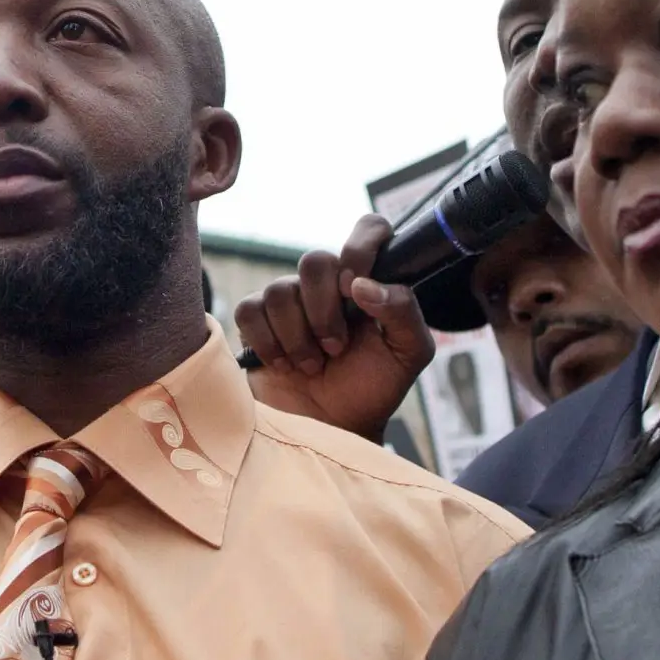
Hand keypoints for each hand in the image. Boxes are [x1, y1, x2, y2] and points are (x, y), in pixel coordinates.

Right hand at [234, 215, 433, 441]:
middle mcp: (327, 285)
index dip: (361, 246)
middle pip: (314, 260)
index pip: (369, 228)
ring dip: (298, 338)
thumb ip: (403, 312)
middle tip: (336, 349)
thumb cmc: (372, 389)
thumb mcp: (408, 354)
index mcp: (367, 282)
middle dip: (324, 312)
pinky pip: (251, 310)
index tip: (355, 288)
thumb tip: (361, 284)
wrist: (333, 430)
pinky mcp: (256, 321)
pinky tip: (284, 365)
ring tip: (312, 366)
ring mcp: (289, 301)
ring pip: (280, 289)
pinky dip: (269, 343)